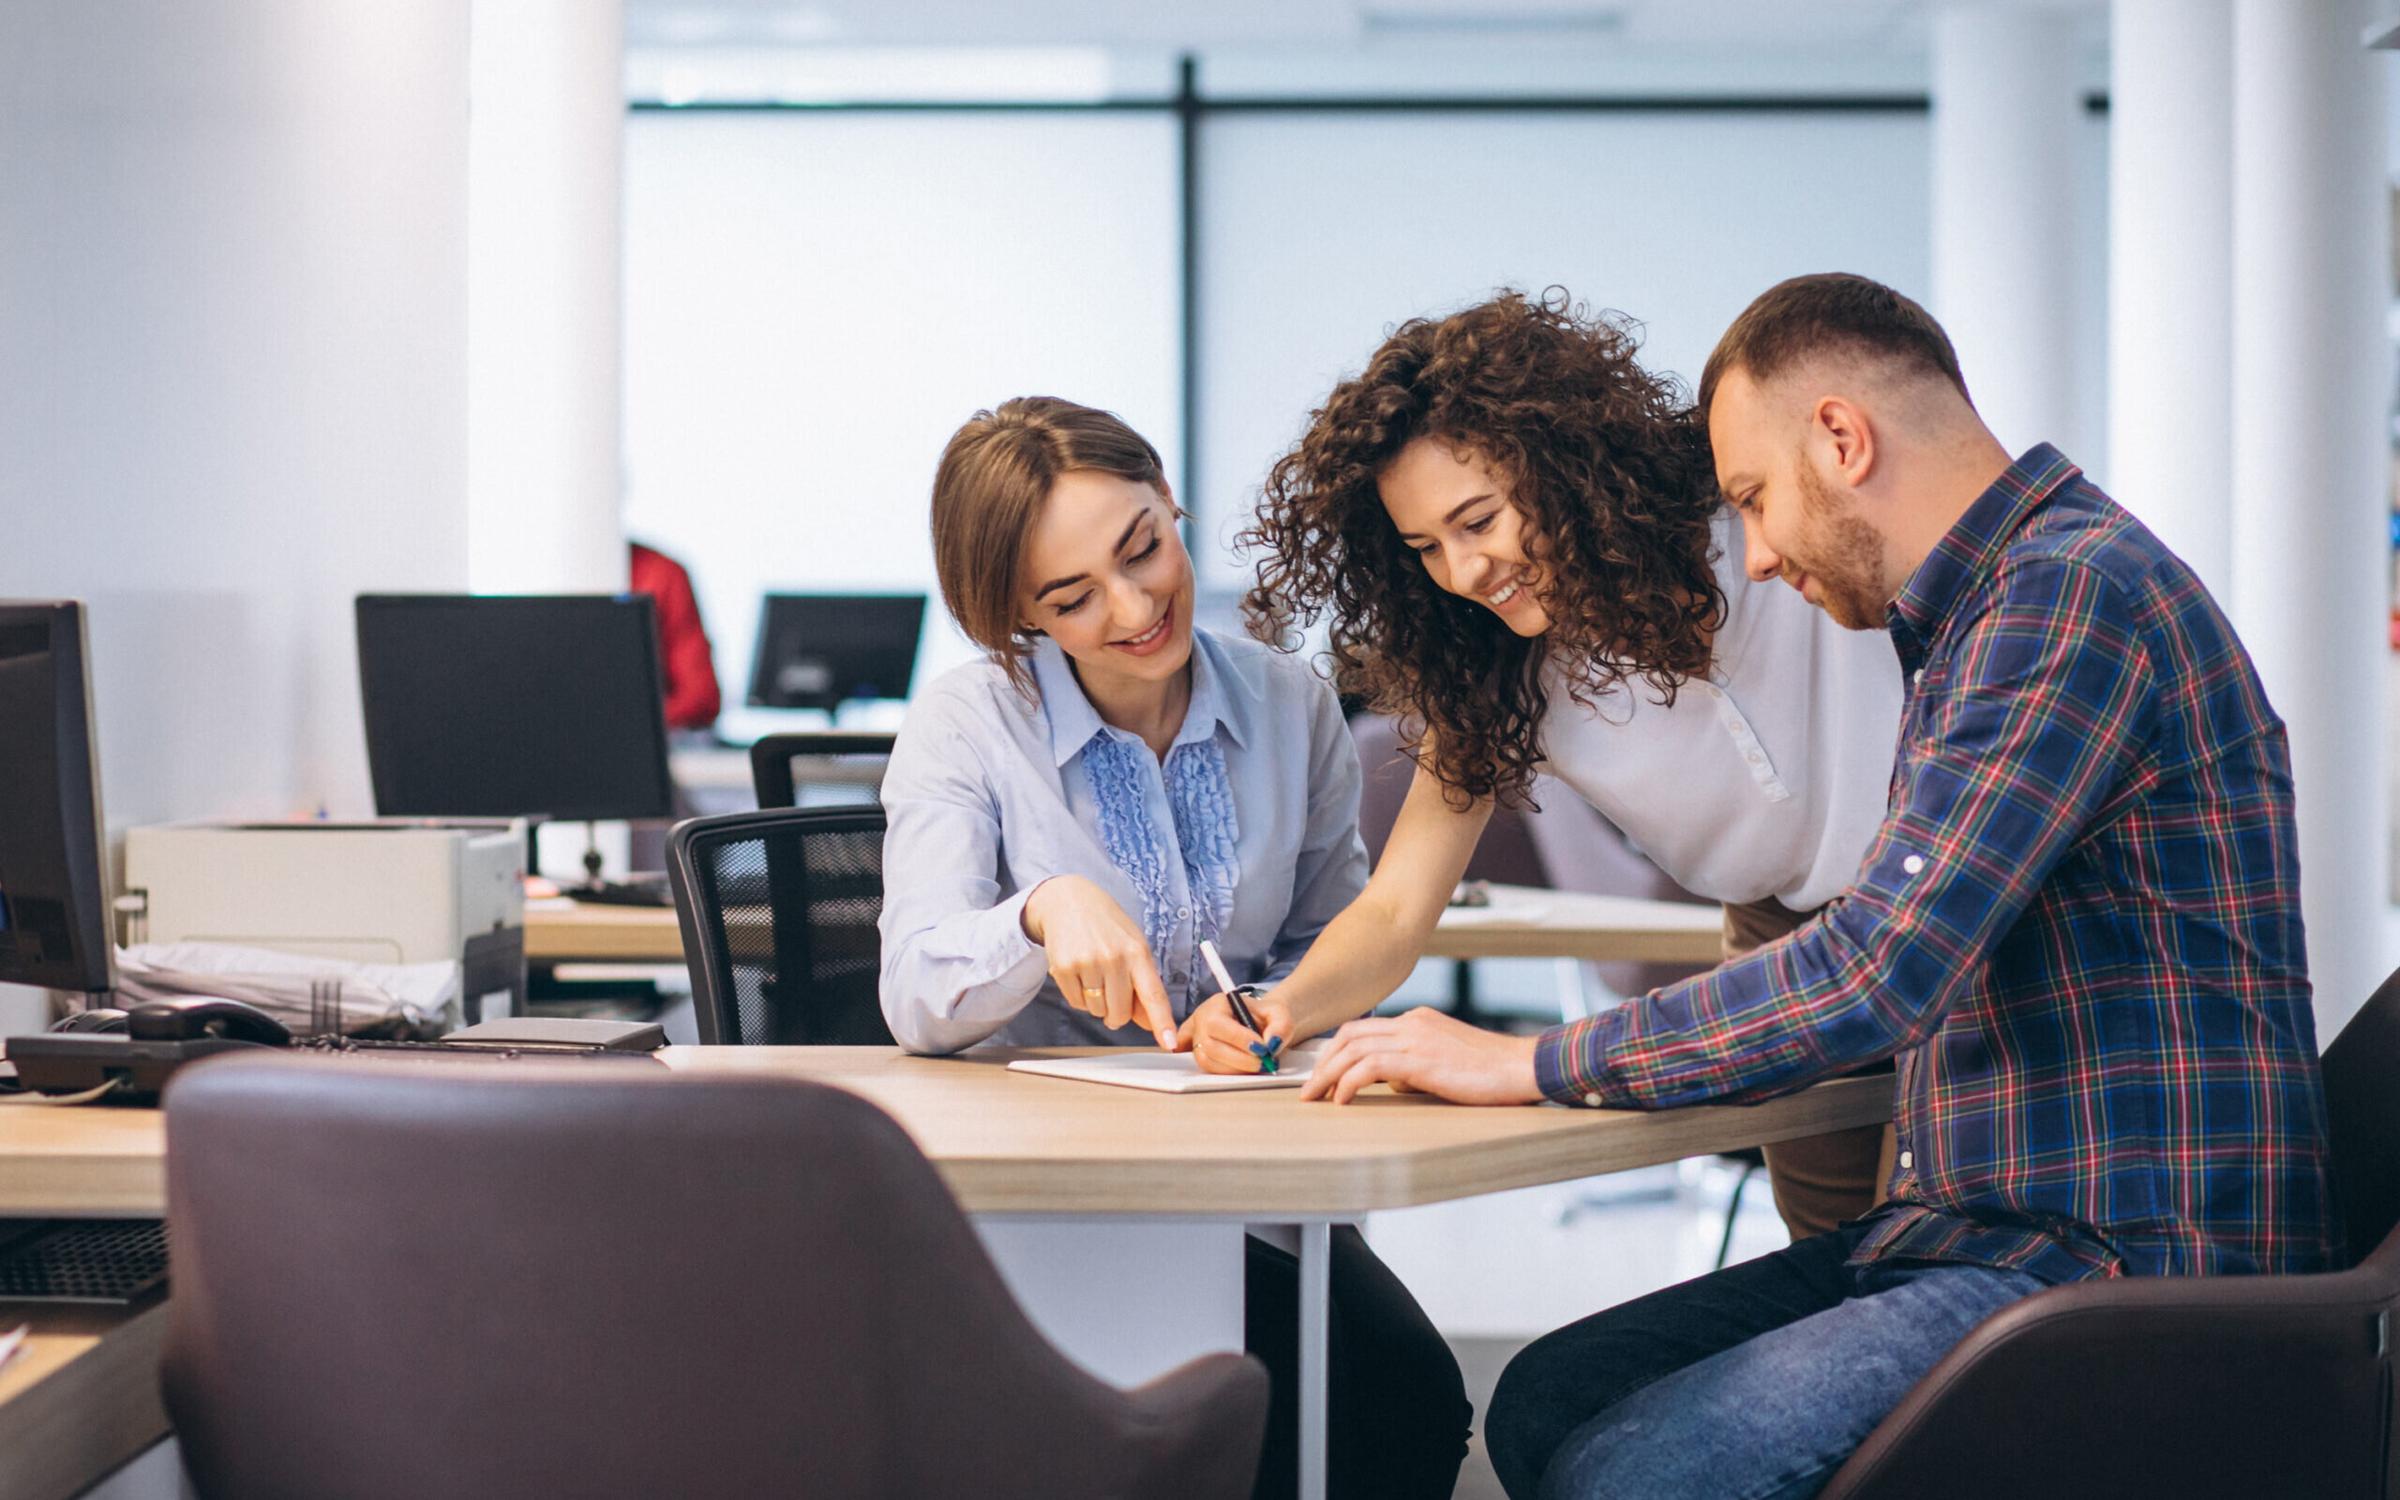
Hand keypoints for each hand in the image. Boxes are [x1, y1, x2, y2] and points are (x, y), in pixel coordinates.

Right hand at [1021, 876, 1175, 1047]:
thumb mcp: (1132, 947)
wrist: (1069, 900)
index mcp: (1138, 952)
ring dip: (1097, 1002)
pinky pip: (1077, 1003)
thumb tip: (1148, 1023)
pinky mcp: (1064, 967)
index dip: (1162, 1022)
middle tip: (1112, 990)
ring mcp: (1088, 962)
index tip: (1168, 1043)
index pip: (1153, 994)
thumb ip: (1142, 984)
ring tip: (1094, 973)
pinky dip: (1079, 996)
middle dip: (1117, 1012)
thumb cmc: (1107, 927)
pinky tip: (1080, 972)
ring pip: (1097, 1011)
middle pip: (1120, 1013)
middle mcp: (1114, 958)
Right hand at [1176, 990, 1295, 1074]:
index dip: (1238, 1039)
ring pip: (1208, 1062)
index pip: (1217, 1023)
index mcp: (1218, 1004)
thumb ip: (1281, 1026)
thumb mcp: (1280, 1013)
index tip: (1261, 1049)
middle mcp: (1202, 1021)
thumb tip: (1272, 1043)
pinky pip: (1208, 1070)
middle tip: (1263, 1062)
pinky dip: (1228, 1073)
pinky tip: (1242, 1069)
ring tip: (1257, 1065)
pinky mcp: (1200, 1055)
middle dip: (1240, 1059)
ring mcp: (1197, 1039)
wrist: (1262, 1023)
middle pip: (1211, 1046)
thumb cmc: (1266, 1016)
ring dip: (1235, 1069)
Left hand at [1297, 1007, 1543, 1105]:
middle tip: (1308, 1088)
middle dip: (1323, 1062)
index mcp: (1418, 1020)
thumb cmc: (1492, 1072)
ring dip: (1327, 1074)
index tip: (1322, 1073)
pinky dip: (1348, 1082)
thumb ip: (1416, 1066)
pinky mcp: (1420, 1059)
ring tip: (1315, 1097)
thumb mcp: (1446, 1062)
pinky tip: (1341, 1100)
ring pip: (1353, 1048)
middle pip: (1350, 1035)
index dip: (1337, 1051)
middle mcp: (1412, 1022)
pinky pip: (1369, 1066)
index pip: (1364, 1029)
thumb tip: (1392, 1083)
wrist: (1522, 1066)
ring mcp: (1415, 1038)